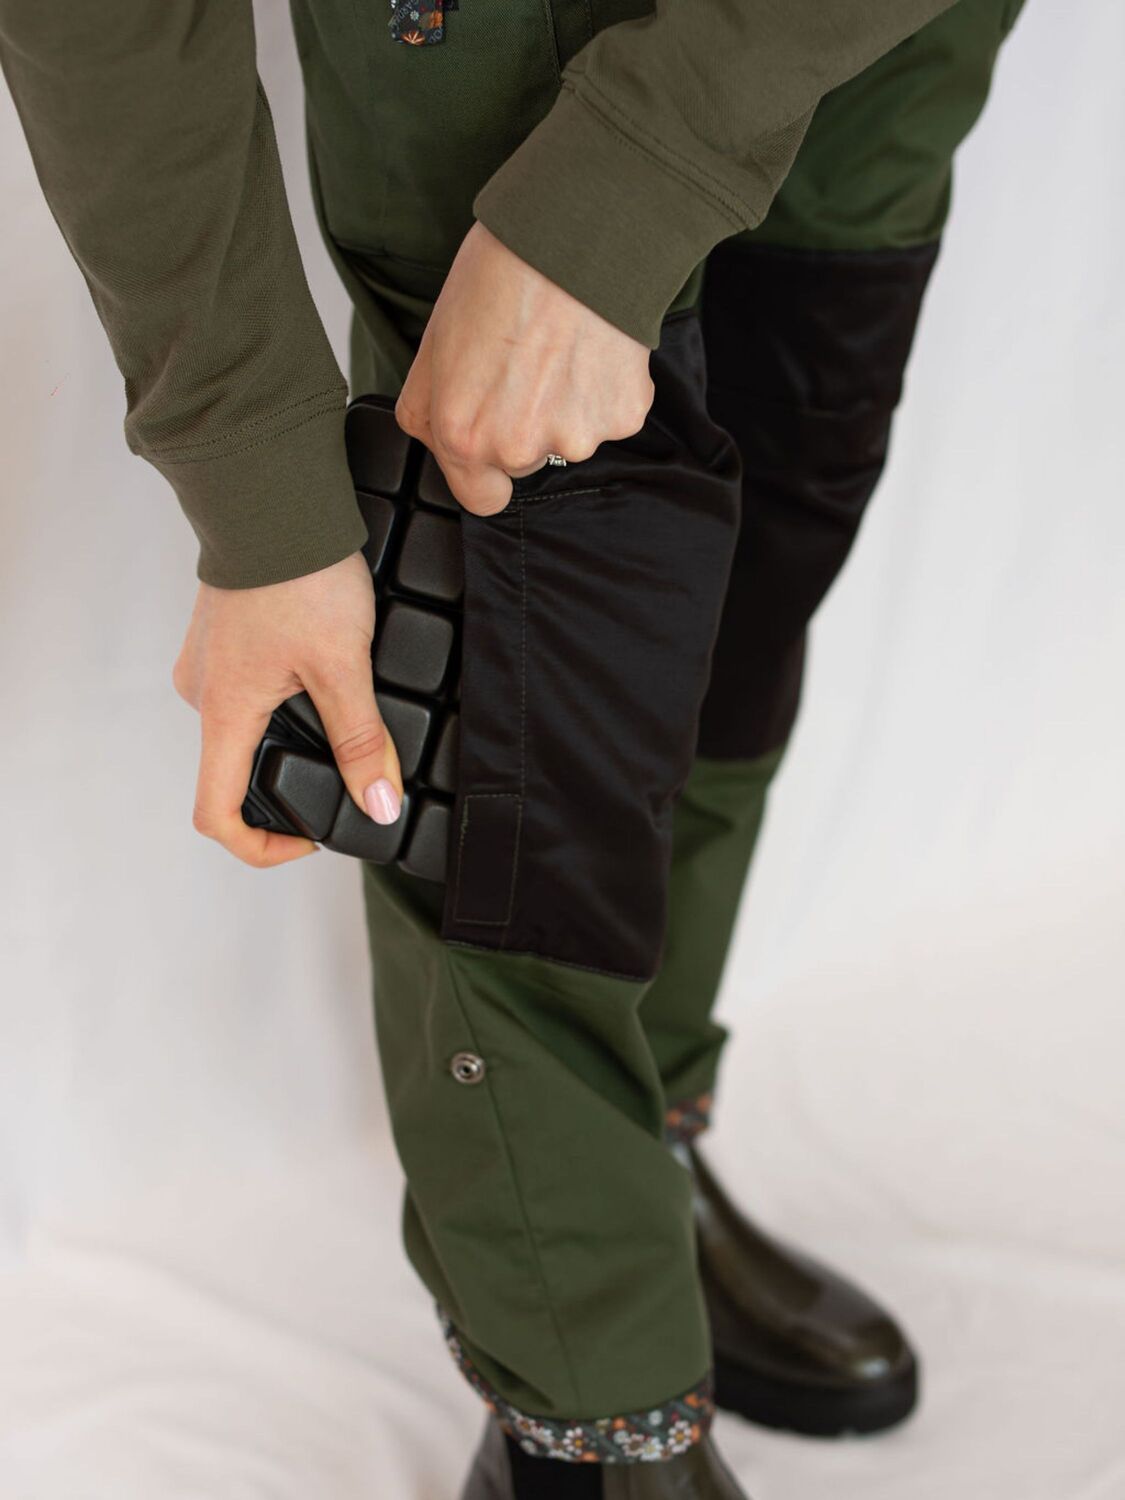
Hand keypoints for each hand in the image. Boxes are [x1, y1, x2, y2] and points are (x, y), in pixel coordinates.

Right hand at [172, 552, 401, 867]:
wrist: (273, 495)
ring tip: (347, 707)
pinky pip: (249, 687)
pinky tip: (326, 671)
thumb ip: (361, 740)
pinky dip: (285, 697)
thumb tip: (378, 804)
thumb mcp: (344, 665)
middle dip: (295, 781)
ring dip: (294, 733)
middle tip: (350, 765)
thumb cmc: (300, 574)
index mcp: (223, 713)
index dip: (262, 846)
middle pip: (237, 770)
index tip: (314, 836)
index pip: (217, 815)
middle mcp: (203, 693)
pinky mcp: (223, 636)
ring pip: (246, 726)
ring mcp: (209, 663)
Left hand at [396, 222, 653, 514]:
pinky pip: (609, 415)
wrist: (575, 235)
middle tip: (524, 362)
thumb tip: (439, 442)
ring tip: (559, 347)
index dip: (484, 469)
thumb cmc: (500, 276)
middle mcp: (520, 447)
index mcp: (466, 436)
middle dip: (524, 425)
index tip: (490, 436)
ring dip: (565, 406)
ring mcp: (577, 436)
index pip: (482, 499)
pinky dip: (602, 389)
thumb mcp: (433, 344)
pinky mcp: (623, 416)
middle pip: (525, 463)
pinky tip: (590, 347)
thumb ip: (427, 411)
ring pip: (569, 438)